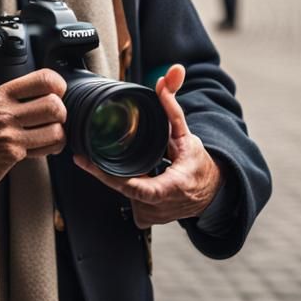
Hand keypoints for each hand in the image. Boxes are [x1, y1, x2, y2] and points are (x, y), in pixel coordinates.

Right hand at [0, 69, 66, 193]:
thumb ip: (22, 96)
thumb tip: (56, 92)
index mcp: (3, 93)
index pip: (44, 78)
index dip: (59, 86)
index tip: (57, 95)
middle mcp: (4, 109)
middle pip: (54, 105)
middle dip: (61, 115)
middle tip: (54, 121)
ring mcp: (8, 131)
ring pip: (56, 129)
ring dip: (59, 135)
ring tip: (49, 136)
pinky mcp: (12, 151)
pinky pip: (48, 147)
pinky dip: (51, 148)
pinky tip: (40, 148)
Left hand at [73, 65, 222, 227]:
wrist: (211, 192)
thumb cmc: (197, 163)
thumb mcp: (186, 135)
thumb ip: (172, 109)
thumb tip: (164, 80)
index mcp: (173, 185)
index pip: (137, 187)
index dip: (110, 176)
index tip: (88, 162)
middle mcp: (163, 205)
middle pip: (124, 187)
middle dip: (110, 170)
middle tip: (99, 157)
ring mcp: (154, 216)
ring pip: (124, 194)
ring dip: (124, 179)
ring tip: (140, 169)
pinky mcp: (147, 220)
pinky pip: (128, 203)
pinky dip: (129, 191)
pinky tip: (140, 182)